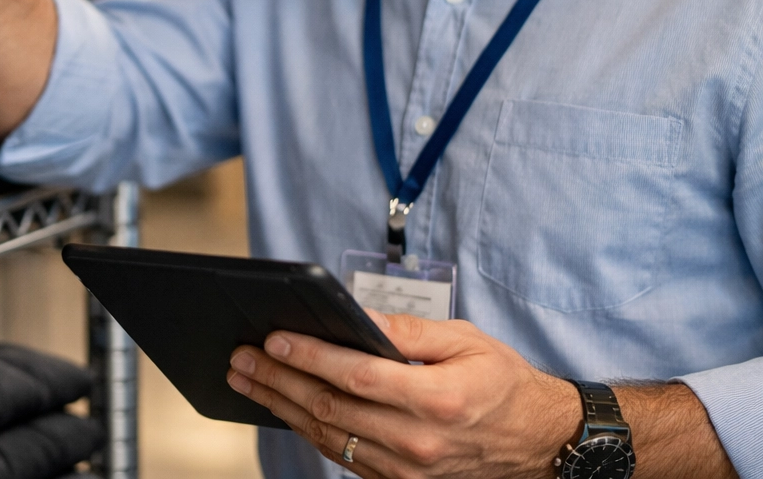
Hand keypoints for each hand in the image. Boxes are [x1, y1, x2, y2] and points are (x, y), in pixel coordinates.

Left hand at [226, 312, 580, 478]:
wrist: (539, 443)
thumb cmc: (501, 383)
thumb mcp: (466, 341)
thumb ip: (408, 332)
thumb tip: (355, 316)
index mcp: (437, 400)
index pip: (355, 375)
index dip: (309, 356)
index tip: (273, 337)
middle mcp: (417, 441)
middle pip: (329, 407)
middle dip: (277, 378)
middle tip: (239, 355)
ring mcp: (406, 469)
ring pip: (327, 436)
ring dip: (280, 405)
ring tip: (246, 378)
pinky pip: (340, 455)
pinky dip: (306, 429)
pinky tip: (282, 406)